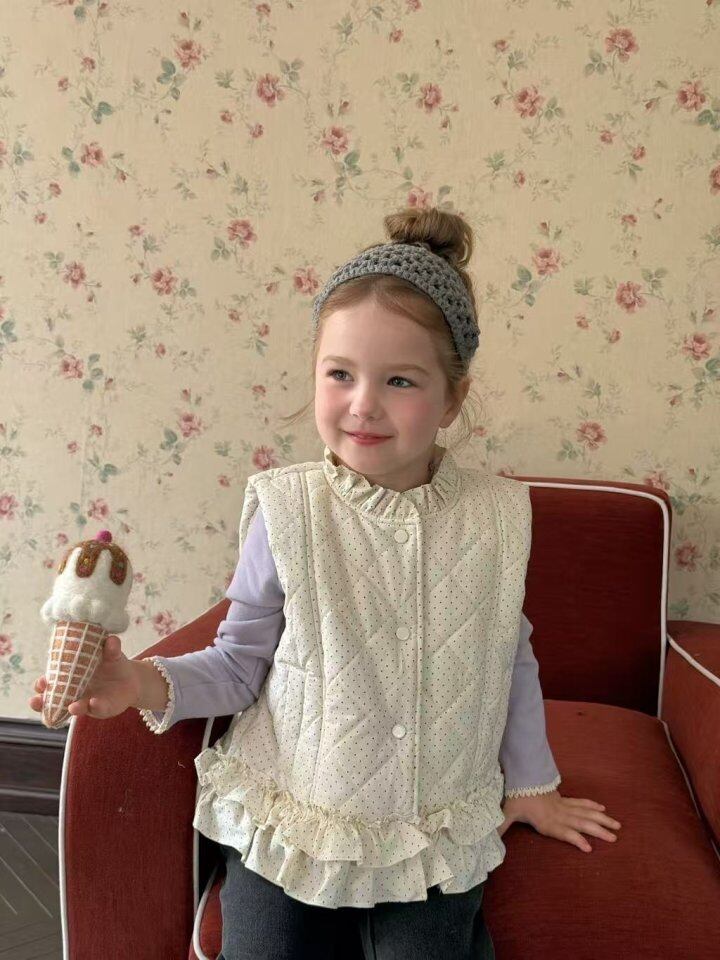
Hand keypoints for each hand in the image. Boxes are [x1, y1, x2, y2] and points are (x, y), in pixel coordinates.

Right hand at [28, 635, 141, 720]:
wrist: (131, 679)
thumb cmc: (113, 664)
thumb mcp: (110, 654)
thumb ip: (110, 648)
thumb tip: (111, 640)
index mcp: (70, 677)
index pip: (50, 683)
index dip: (42, 684)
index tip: (41, 682)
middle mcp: (74, 692)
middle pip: (54, 700)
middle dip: (44, 702)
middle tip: (38, 700)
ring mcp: (87, 702)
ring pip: (74, 709)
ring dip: (71, 709)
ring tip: (71, 708)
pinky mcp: (102, 709)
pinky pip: (97, 709)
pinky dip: (96, 707)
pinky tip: (94, 703)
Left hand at [498, 789, 621, 852]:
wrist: (522, 776)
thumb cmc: (516, 798)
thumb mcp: (508, 812)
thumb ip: (501, 826)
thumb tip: (490, 838)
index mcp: (546, 821)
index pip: (564, 831)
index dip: (575, 839)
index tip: (588, 848)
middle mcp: (559, 814)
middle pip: (581, 822)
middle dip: (598, 830)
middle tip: (614, 838)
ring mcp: (564, 806)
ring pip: (585, 812)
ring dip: (601, 819)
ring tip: (617, 826)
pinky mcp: (565, 800)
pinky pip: (581, 802)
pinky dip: (592, 805)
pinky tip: (603, 809)